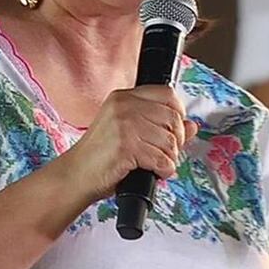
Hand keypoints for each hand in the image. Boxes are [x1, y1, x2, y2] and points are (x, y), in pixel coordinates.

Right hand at [60, 85, 198, 202]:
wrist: (76, 175)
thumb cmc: (101, 157)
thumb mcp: (129, 133)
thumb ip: (159, 125)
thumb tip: (192, 125)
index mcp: (123, 97)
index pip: (167, 93)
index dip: (179, 112)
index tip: (177, 129)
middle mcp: (123, 106)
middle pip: (172, 118)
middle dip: (177, 140)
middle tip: (167, 152)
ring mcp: (124, 125)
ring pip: (170, 140)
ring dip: (170, 158)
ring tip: (157, 164)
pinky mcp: (126, 146)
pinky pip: (161, 158)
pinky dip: (164, 170)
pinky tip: (155, 172)